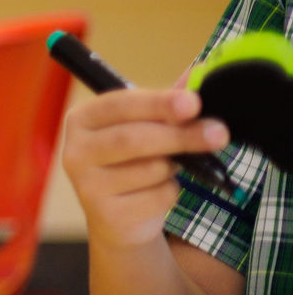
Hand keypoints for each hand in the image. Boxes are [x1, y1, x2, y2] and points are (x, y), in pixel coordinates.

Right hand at [59, 88, 227, 248]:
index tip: (193, 103)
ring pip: (150, 169)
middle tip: (219, 133)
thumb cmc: (133, 161)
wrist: (118, 217)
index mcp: (83, 119)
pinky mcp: (107, 214)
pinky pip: (156, 197)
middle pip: (133, 139)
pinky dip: (170, 192)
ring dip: (174, 166)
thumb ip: (168, 105)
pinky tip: (156, 193)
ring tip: (169, 166)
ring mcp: (86, 185)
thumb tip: (198, 77)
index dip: (158, 103)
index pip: (120, 105)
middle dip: (181, 135)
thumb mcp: (147, 127)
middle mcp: (75, 150)